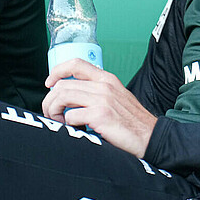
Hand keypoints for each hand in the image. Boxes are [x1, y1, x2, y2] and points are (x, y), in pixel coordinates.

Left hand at [43, 59, 157, 157]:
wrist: (149, 136)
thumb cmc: (131, 120)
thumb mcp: (116, 97)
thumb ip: (97, 91)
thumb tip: (70, 96)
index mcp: (107, 79)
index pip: (76, 64)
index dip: (57, 71)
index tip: (49, 83)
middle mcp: (104, 85)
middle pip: (62, 84)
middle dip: (50, 100)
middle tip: (52, 113)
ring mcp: (102, 99)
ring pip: (62, 96)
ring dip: (54, 110)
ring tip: (59, 120)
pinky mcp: (100, 115)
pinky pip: (70, 116)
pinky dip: (67, 124)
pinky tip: (75, 128)